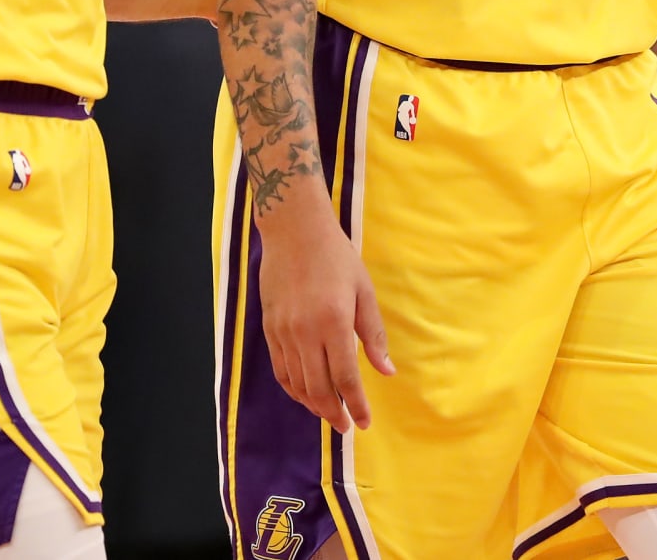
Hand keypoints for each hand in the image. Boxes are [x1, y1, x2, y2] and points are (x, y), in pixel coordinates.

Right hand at [256, 198, 395, 431]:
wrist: (294, 230)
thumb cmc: (336, 257)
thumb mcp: (364, 291)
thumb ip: (373, 334)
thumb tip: (387, 371)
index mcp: (334, 322)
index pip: (345, 378)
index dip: (356, 404)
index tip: (364, 423)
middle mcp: (306, 332)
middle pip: (318, 388)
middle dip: (334, 413)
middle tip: (346, 426)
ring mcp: (284, 331)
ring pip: (297, 383)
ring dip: (313, 405)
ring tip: (329, 413)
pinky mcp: (270, 328)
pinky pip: (280, 369)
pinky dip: (293, 388)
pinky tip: (305, 394)